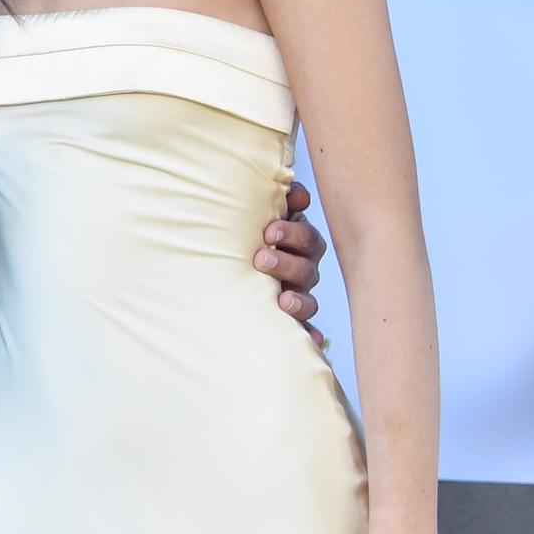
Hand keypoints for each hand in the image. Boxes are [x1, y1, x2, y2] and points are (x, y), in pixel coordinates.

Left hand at [257, 182, 329, 340]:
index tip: (270, 231)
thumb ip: (270, 203)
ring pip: (307, 298)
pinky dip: (310, 335)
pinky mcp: (290, 319)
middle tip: (262, 256)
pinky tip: (312, 342)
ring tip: (282, 299)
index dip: (294, 232)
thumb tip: (296, 191)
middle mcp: (300, 270)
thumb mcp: (253, 220)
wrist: (221, 271)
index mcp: (294, 244)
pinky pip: (306, 329)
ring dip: (297, 298)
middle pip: (306, 267)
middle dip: (287, 260)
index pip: (305, 238)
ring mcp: (296, 295)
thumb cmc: (242, 239)